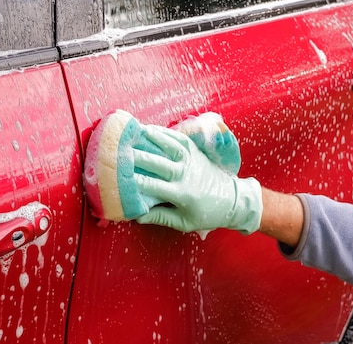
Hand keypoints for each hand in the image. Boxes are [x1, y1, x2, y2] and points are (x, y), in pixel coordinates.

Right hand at [133, 125, 262, 233]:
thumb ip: (160, 218)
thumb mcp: (183, 223)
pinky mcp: (195, 152)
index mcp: (181, 194)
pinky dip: (165, 133)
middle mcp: (185, 174)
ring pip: (169, 146)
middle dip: (139, 156)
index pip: (154, 186)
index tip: (121, 176)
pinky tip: (150, 128)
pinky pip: (179, 139)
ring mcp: (191, 160)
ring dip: (152, 138)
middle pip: (158, 163)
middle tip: (121, 151)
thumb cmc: (205, 214)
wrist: (232, 200)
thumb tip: (136, 215)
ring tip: (134, 132)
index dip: (136, 180)